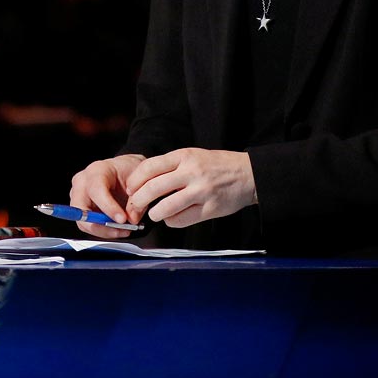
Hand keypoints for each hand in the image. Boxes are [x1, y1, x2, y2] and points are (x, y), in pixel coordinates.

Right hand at [69, 154, 145, 238]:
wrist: (123, 172)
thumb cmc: (128, 172)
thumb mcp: (137, 181)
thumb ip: (135, 200)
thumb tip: (131, 219)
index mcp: (96, 171)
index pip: (96, 190)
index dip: (109, 207)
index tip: (122, 219)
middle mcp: (83, 183)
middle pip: (82, 209)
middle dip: (101, 224)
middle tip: (120, 229)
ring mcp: (78, 196)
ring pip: (83, 222)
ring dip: (103, 230)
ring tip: (122, 230)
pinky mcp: (81, 209)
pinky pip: (87, 226)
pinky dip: (103, 231)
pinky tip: (116, 228)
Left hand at [122, 149, 256, 227]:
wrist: (248, 174)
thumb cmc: (216, 165)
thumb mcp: (192, 156)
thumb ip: (170, 167)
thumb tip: (142, 182)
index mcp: (184, 157)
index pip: (149, 167)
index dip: (135, 180)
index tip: (130, 189)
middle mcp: (192, 172)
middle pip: (153, 188)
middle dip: (138, 200)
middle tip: (135, 206)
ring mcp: (202, 191)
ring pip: (166, 207)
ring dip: (155, 214)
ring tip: (154, 214)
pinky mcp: (210, 208)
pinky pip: (183, 219)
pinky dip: (172, 221)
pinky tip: (172, 218)